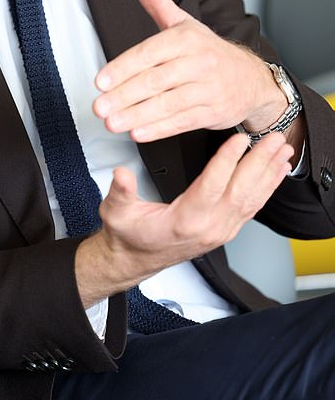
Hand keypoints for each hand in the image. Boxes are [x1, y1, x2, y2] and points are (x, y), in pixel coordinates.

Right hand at [75, 131, 293, 306]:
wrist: (134, 260)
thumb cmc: (128, 235)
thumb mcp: (115, 211)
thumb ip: (120, 191)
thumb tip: (121, 174)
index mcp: (184, 221)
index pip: (211, 186)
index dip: (226, 161)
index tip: (238, 139)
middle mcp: (208, 228)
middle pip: (240, 191)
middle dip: (259, 162)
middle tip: (273, 139)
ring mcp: (220, 231)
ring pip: (251, 199)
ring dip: (269, 173)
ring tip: (283, 150)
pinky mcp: (225, 230)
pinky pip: (251, 208)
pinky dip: (267, 187)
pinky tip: (276, 172)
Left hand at [92, 0, 286, 142]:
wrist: (252, 79)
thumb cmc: (209, 52)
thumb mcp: (184, 23)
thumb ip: (157, 0)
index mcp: (187, 38)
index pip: (149, 53)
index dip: (123, 67)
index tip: (101, 81)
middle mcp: (199, 62)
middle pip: (155, 80)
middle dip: (124, 95)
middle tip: (100, 106)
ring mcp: (208, 89)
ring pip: (167, 103)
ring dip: (136, 115)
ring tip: (112, 122)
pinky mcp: (214, 112)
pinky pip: (183, 121)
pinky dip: (159, 129)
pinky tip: (138, 133)